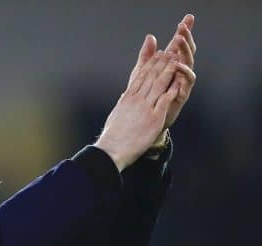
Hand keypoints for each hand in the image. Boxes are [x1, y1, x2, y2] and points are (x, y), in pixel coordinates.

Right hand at [95, 48, 194, 170]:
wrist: (113, 148)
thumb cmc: (113, 134)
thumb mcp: (117, 113)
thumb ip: (123, 103)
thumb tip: (124, 96)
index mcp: (128, 97)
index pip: (141, 76)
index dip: (151, 63)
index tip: (157, 54)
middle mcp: (137, 99)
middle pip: (151, 76)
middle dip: (161, 62)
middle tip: (170, 50)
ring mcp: (146, 108)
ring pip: (159, 84)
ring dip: (168, 71)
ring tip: (176, 60)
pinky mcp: (154, 118)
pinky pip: (165, 100)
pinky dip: (172, 90)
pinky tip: (179, 81)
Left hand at [126, 15, 195, 130]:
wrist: (146, 119)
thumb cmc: (146, 95)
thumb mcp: (143, 72)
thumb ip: (147, 55)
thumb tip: (151, 37)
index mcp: (171, 65)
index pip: (179, 45)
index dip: (184, 32)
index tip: (187, 18)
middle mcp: (179, 73)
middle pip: (187, 52)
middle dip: (185, 40)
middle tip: (182, 29)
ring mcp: (181, 84)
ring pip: (188, 65)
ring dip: (185, 54)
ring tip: (179, 44)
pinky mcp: (181, 95)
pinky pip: (186, 84)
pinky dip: (184, 75)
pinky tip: (179, 67)